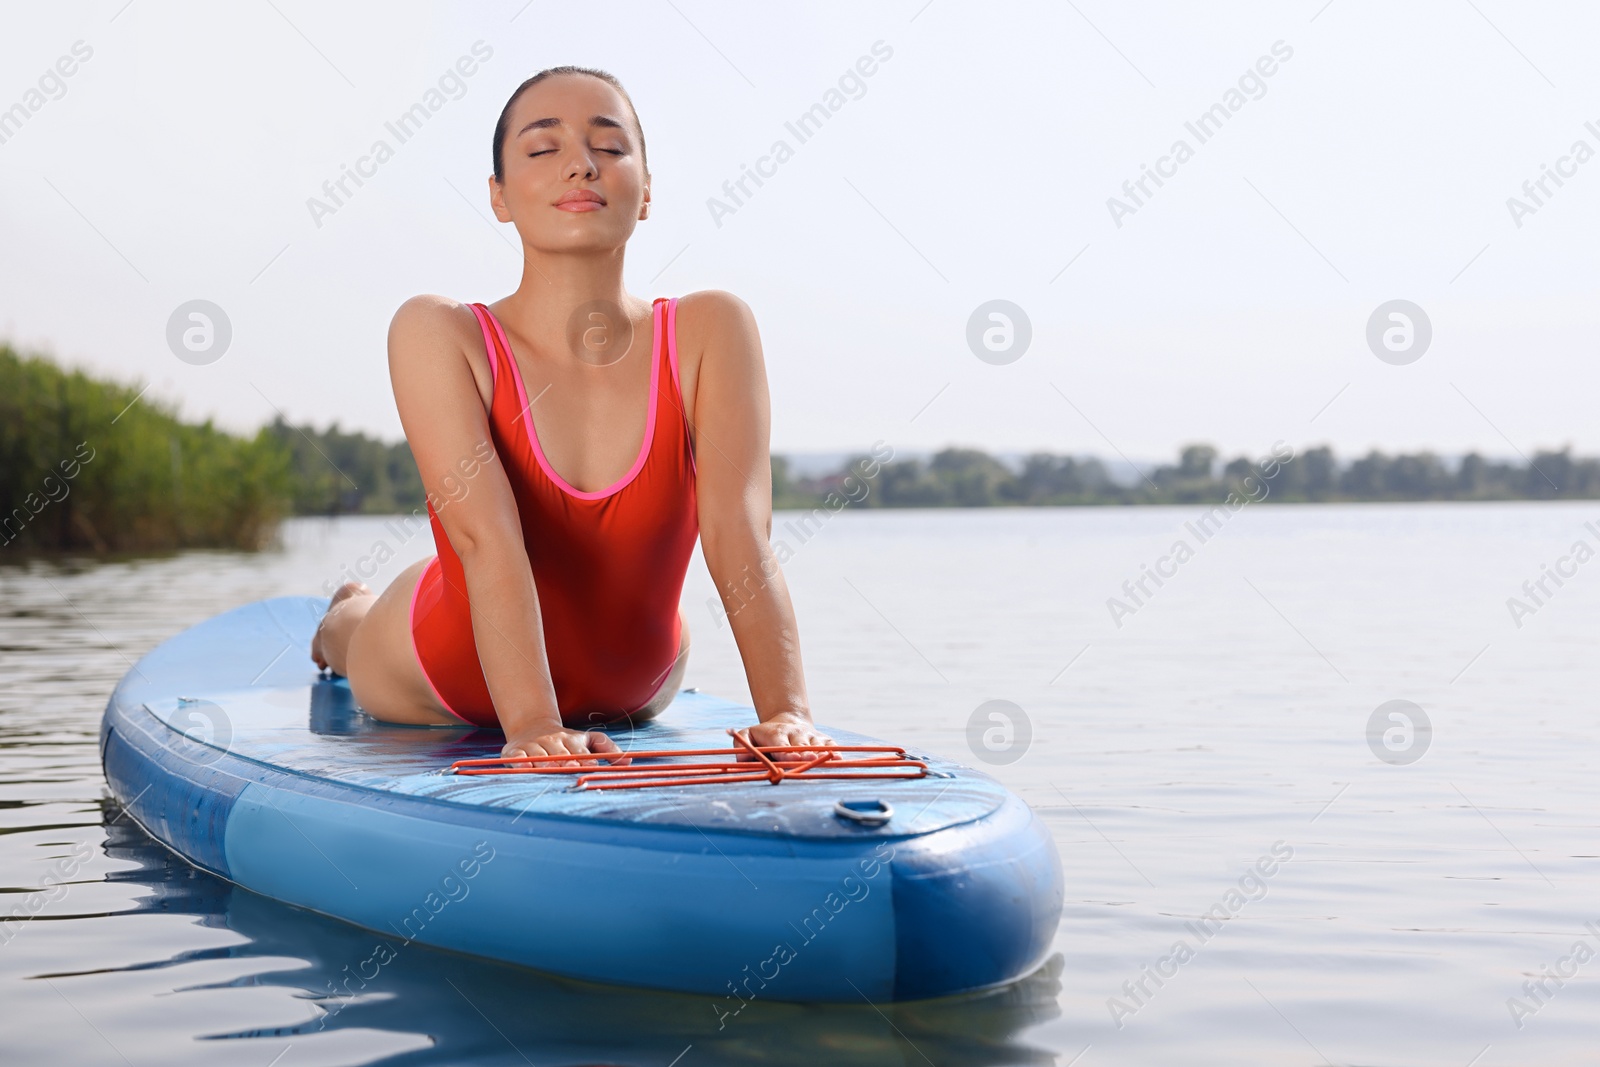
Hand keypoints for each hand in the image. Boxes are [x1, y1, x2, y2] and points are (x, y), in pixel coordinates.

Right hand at [502, 726, 629, 767]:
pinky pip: (516, 757)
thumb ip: (608, 748)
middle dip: (565, 763)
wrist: (533, 726)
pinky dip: (519, 762)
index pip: (579, 752)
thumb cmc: (566, 740)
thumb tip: (628, 761)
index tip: (589, 767)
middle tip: (570, 770)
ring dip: (543, 764)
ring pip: (539, 756)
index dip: (583, 761)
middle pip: (559, 755)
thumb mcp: (588, 739)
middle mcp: (553, 742)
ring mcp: (533, 746)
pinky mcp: (515, 751)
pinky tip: (523, 767)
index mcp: (572, 741)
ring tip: (548, 772)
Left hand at [735, 712, 832, 760]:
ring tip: (825, 761)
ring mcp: (811, 735)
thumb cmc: (764, 737)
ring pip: (817, 745)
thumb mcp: (747, 735)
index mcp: (776, 734)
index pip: (781, 745)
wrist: (787, 722)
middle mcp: (796, 733)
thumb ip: (741, 744)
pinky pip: (831, 744)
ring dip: (821, 754)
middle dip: (804, 754)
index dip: (786, 753)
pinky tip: (839, 759)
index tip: (792, 758)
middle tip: (809, 761)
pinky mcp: (823, 739)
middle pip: (801, 746)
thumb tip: (743, 758)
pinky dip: (835, 751)